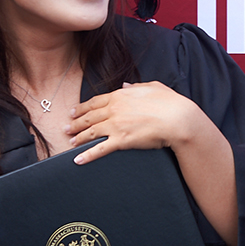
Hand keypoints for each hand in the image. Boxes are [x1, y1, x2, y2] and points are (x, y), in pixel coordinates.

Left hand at [65, 81, 206, 163]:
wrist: (178, 119)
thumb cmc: (170, 103)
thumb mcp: (153, 87)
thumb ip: (136, 86)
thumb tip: (125, 85)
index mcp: (120, 96)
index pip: (95, 102)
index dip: (82, 108)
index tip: (74, 112)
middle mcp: (114, 109)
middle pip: (89, 117)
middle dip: (75, 123)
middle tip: (66, 127)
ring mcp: (116, 125)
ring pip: (91, 132)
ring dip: (78, 138)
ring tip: (70, 142)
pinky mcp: (121, 141)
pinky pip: (100, 149)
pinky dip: (87, 155)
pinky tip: (78, 160)